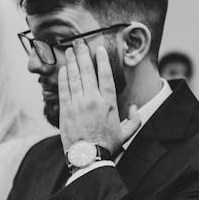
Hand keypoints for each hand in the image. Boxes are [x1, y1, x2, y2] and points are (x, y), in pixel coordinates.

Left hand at [58, 39, 140, 153]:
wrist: (88, 157)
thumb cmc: (108, 145)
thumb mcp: (126, 133)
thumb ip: (134, 119)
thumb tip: (135, 107)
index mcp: (108, 102)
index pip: (105, 75)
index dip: (102, 60)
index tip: (98, 49)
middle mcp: (93, 100)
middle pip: (87, 71)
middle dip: (82, 54)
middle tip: (79, 42)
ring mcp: (77, 104)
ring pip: (74, 77)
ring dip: (71, 62)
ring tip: (69, 50)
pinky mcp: (65, 110)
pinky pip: (63, 89)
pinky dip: (63, 77)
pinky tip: (63, 68)